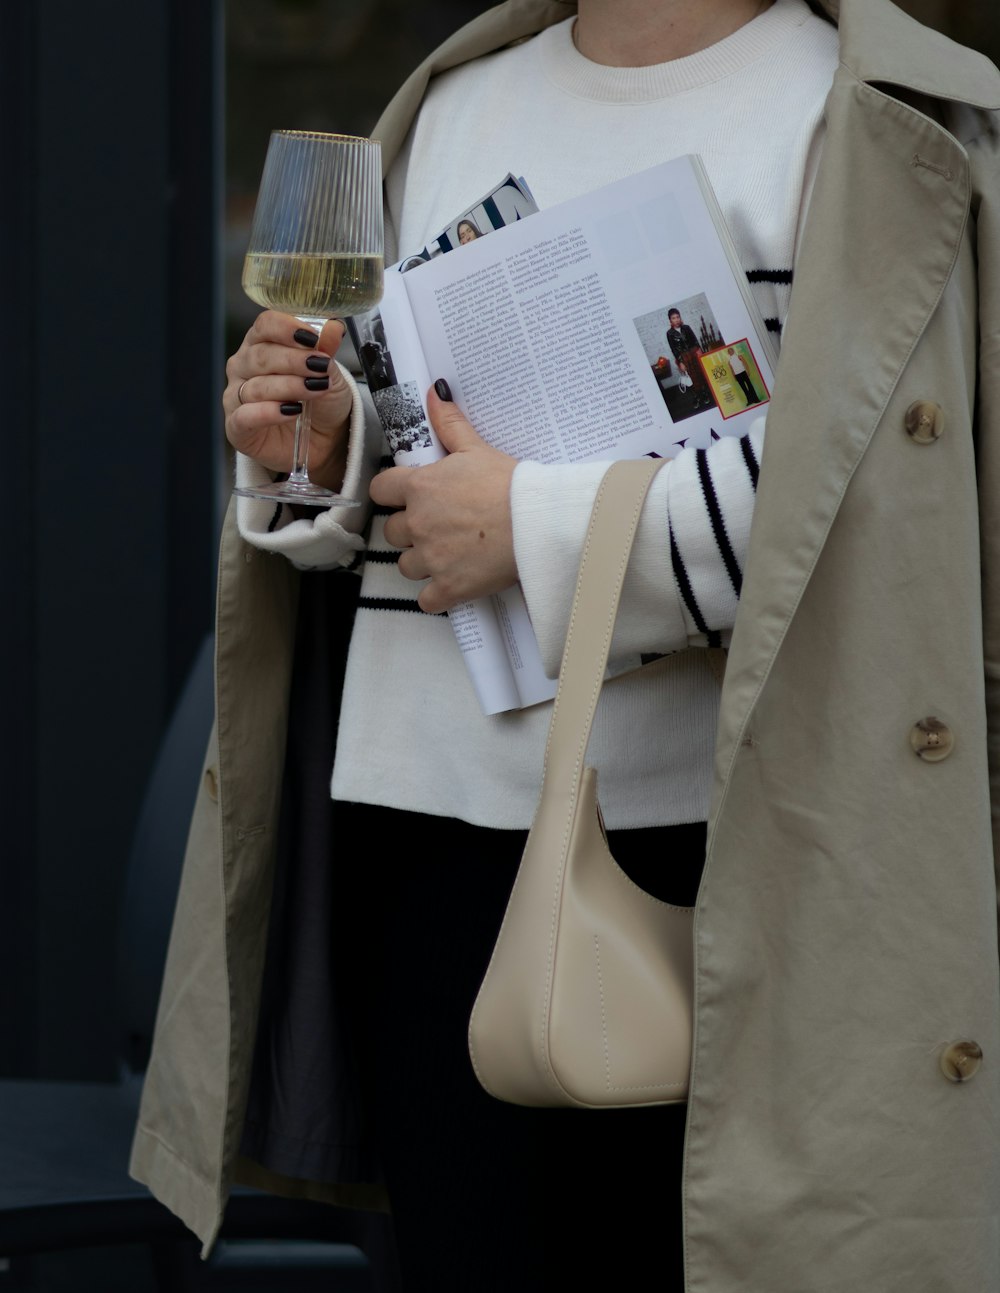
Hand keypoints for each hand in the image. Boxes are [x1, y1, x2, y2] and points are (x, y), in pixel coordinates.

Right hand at [223, 312, 353, 491]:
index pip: (265, 325)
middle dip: (293, 360)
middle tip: (318, 368)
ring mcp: (237, 397)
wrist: (324, 440)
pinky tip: (291, 411)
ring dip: (289, 387)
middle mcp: (243, 367)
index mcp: (261, 344)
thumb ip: (327, 350)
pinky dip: (268, 413)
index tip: (312, 338)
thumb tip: (333, 328)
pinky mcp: (237, 427)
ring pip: (256, 387)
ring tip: (314, 390)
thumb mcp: (330, 374)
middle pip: (260, 355)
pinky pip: (245, 416)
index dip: (287, 328)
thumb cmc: (321, 402)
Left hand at [370, 385, 517, 612]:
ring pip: (405, 566)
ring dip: (421, 562)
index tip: (409, 497)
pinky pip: (426, 600)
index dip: (393, 494)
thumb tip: (433, 393)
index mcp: (419, 489)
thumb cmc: (510, 484)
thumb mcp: (477, 449)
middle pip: (392, 532)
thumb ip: (449, 424)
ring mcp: (431, 559)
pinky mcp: (449, 588)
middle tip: (439, 526)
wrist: (536, 523)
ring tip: (449, 554)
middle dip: (409, 530)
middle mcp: (417, 524)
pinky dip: (436, 595)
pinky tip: (453, 584)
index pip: (380, 490)